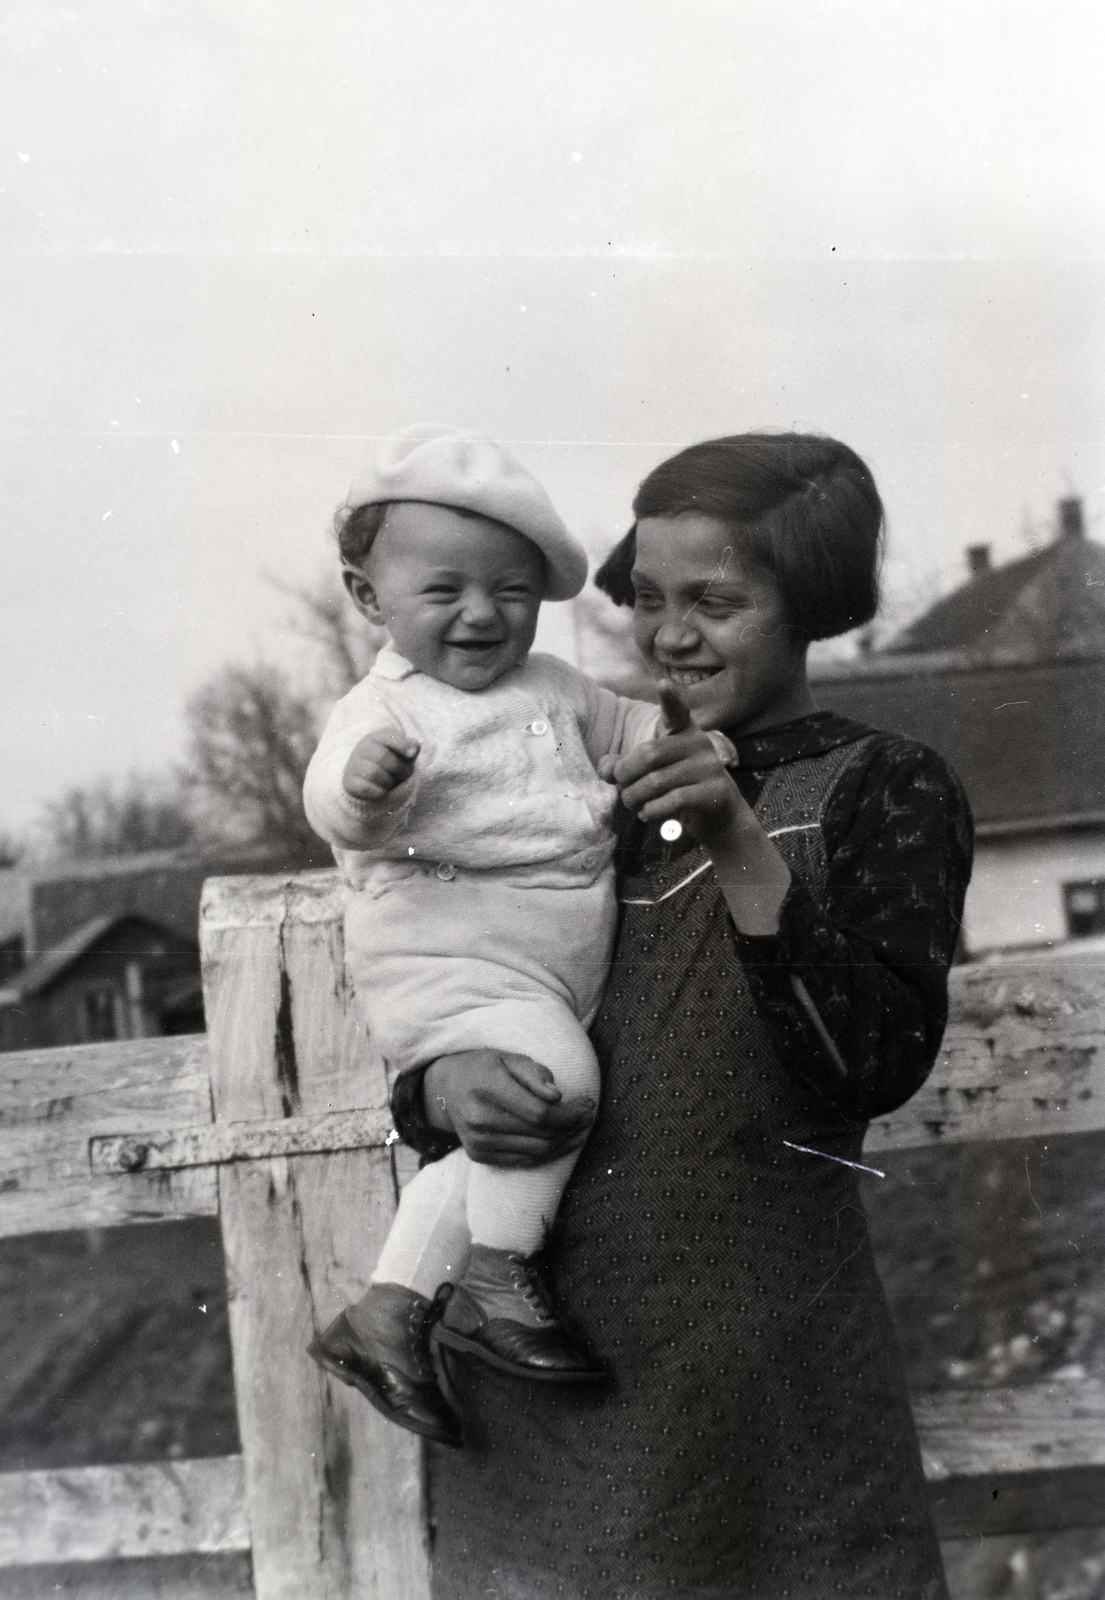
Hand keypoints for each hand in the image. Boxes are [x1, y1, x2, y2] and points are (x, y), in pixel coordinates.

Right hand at [342, 729, 419, 801]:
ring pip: (374, 773)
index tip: (412, 754)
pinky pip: (365, 788)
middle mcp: (363, 747)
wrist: (368, 779)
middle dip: (399, 769)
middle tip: (401, 775)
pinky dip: (378, 792)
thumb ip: (411, 747)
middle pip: (384, 757)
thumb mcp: (402, 753)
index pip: (388, 736)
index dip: (401, 744)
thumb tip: (414, 750)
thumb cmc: (391, 763)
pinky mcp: (349, 782)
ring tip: (390, 782)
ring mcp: (354, 764)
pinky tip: (382, 791)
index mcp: (377, 737)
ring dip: (388, 781)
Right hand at [423, 1050, 595, 1167]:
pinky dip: (548, 1153)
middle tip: (589, 1115)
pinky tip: (563, 1141)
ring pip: (537, 1151)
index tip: (587, 1105)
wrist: (446, 1088)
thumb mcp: (509, 1058)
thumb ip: (534, 1073)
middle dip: (572, 1127)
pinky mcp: (479, 1156)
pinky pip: (524, 1161)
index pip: (540, 1113)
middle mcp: (480, 1120)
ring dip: (565, 1142)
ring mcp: (479, 1142)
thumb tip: (557, 1096)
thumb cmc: (484, 1068)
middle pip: (541, 1134)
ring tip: (581, 1128)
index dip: (570, 1114)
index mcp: (488, 1089)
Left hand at [603, 680, 748, 847]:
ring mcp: (709, 767)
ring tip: (633, 804)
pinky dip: (652, 810)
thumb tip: (606, 768)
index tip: (663, 683)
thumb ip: (624, 766)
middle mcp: (699, 743)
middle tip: (621, 790)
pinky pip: (673, 800)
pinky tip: (648, 814)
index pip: (676, 711)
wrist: (719, 814)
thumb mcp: (651, 772)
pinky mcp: (715, 792)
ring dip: (635, 798)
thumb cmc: (678, 786)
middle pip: (648, 754)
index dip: (669, 698)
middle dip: (625, 775)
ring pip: (657, 781)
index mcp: (682, 731)